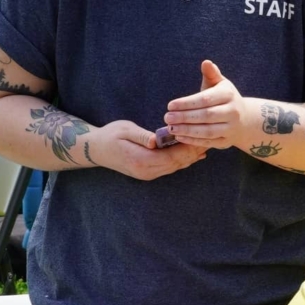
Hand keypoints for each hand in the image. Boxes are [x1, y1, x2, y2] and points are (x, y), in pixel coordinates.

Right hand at [86, 119, 206, 181]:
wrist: (95, 149)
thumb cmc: (109, 135)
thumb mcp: (124, 130)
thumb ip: (141, 136)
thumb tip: (156, 140)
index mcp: (141, 160)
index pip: (172, 156)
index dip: (188, 148)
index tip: (200, 136)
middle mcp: (147, 171)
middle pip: (177, 164)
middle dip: (193, 151)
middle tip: (209, 138)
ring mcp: (148, 174)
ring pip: (175, 167)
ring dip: (190, 157)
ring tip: (205, 144)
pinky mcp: (148, 173)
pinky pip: (170, 168)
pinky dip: (183, 161)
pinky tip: (194, 155)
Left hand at [162, 60, 250, 150]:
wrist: (244, 119)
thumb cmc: (224, 98)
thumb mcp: (220, 84)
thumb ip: (211, 74)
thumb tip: (206, 62)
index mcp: (229, 95)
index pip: (205, 99)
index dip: (187, 103)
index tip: (170, 105)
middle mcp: (233, 112)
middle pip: (206, 116)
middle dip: (184, 117)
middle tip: (167, 117)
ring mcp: (231, 128)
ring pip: (207, 131)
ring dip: (187, 130)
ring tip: (171, 128)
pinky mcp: (227, 142)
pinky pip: (208, 142)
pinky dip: (193, 141)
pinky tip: (179, 137)